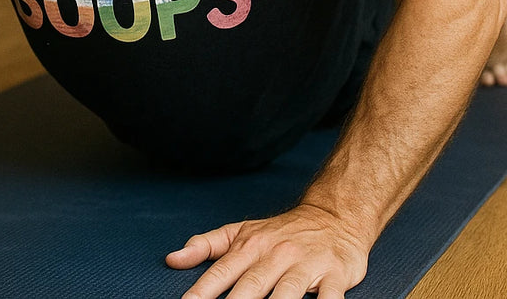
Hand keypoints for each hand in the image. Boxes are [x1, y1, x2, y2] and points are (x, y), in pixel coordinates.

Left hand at [166, 204, 369, 298]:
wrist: (333, 217)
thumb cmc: (280, 232)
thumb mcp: (240, 232)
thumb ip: (206, 246)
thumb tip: (172, 259)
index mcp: (250, 246)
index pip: (221, 273)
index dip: (202, 292)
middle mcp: (275, 255)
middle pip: (251, 287)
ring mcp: (305, 265)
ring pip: (286, 293)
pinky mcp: (334, 275)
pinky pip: (330, 298)